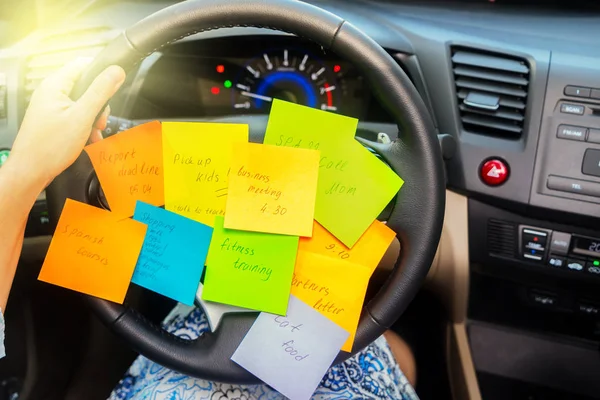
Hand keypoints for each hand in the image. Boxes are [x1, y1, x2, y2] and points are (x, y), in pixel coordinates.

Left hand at [9, 59, 125, 188]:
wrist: (31, 171)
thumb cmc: (49, 147)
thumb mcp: (82, 117)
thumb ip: (100, 92)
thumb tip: (115, 72)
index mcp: (55, 86)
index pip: (82, 64)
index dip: (101, 71)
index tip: (114, 83)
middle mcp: (51, 93)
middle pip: (85, 86)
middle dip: (99, 103)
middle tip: (101, 118)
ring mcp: (51, 107)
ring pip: (82, 103)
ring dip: (94, 117)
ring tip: (94, 132)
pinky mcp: (53, 120)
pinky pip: (75, 116)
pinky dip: (85, 125)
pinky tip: (88, 138)